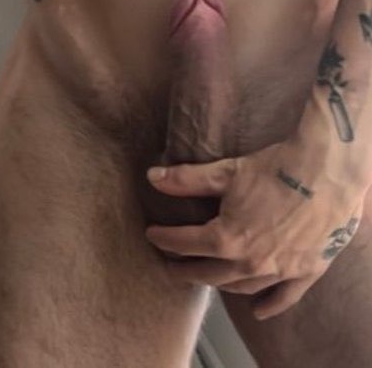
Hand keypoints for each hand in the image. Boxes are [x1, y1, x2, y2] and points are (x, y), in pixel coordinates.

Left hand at [144, 139, 364, 319]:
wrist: (327, 172)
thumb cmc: (275, 168)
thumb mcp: (226, 171)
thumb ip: (187, 180)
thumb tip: (152, 178)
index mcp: (227, 239)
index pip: (185, 244)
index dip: (165, 239)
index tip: (153, 235)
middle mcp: (250, 263)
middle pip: (209, 273)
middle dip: (186, 269)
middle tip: (171, 267)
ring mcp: (279, 271)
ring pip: (241, 287)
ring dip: (220, 284)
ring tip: (208, 278)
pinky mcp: (305, 272)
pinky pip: (283, 298)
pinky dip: (269, 305)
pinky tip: (257, 311)